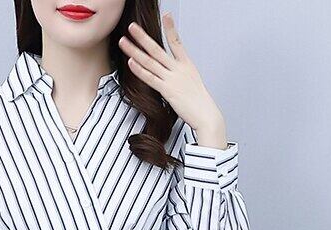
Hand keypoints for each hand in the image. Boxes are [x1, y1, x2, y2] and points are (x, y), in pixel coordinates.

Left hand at [118, 12, 227, 148]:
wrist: (206, 115)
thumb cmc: (199, 103)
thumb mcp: (192, 83)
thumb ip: (181, 76)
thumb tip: (174, 75)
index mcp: (187, 65)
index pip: (177, 42)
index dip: (171, 28)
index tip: (166, 14)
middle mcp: (178, 69)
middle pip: (157, 49)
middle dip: (142, 37)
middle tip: (132, 26)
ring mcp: (172, 79)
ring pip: (150, 62)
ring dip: (135, 51)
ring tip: (124, 41)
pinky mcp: (167, 91)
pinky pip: (150, 78)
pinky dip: (140, 70)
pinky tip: (131, 62)